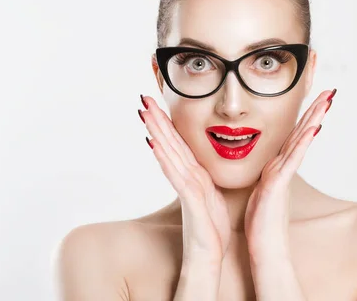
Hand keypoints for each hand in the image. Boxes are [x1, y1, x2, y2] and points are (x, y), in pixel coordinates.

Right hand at [138, 95, 230, 264]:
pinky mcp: (189, 201)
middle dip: (157, 121)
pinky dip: (165, 159)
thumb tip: (203, 166)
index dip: (169, 123)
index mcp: (193, 175)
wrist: (208, 257)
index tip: (159, 103)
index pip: (179, 144)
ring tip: (145, 113)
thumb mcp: (212, 196)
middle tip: (143, 99)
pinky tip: (156, 144)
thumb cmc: (210, 229)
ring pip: (169, 155)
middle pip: (169, 144)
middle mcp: (186, 178)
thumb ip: (205, 179)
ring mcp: (185, 188)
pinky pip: (177, 176)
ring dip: (157, 133)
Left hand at [244, 89, 335, 263]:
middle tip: (330, 90)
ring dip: (314, 119)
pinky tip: (312, 128)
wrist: (266, 250)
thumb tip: (269, 165)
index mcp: (278, 166)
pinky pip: (292, 160)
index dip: (304, 115)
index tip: (313, 96)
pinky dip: (302, 143)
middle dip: (315, 110)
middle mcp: (284, 167)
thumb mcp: (260, 190)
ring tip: (327, 100)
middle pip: (302, 132)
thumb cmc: (262, 223)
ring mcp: (283, 175)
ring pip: (301, 141)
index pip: (293, 134)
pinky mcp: (278, 185)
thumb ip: (267, 175)